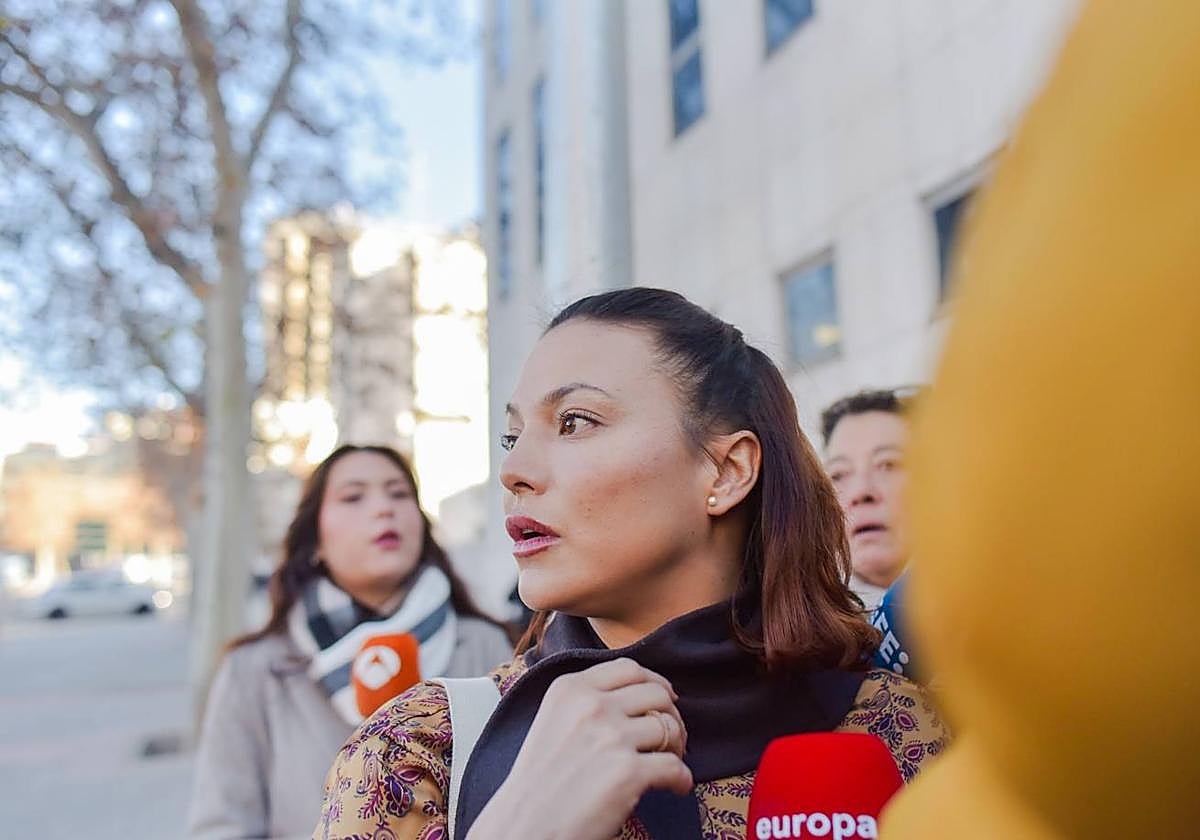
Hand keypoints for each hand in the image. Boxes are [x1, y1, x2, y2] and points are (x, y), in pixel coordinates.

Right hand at [466, 658, 691, 839]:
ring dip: (678, 746)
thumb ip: (586, 702)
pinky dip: (682, 778)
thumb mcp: (552, 720)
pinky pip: (675, 767)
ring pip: (669, 727)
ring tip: (670, 762)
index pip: (629, 669)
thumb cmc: (538, 783)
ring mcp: (611, 737)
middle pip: (657, 693)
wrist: (525, 826)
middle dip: (672, 714)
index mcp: (570, 689)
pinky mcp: (628, 772)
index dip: (655, 682)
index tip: (665, 697)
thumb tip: (639, 697)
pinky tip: (676, 787)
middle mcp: (592, 706)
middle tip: (671, 736)